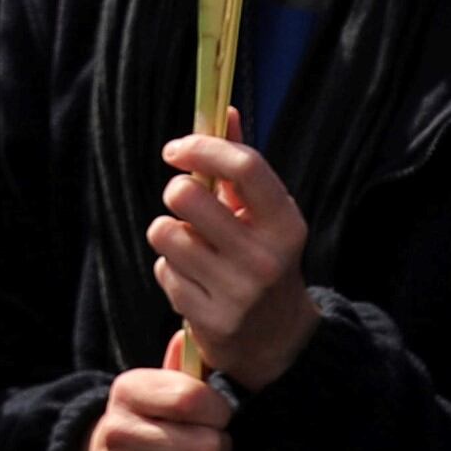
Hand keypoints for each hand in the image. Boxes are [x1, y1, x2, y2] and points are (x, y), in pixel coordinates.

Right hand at [85, 366, 232, 450]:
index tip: (217, 414)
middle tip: (211, 445)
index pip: (192, 399)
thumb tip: (190, 333)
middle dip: (220, 447)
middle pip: (209, 447)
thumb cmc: (146, 418)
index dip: (219, 410)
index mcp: (128, 391)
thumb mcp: (158, 386)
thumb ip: (182, 365)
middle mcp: (119, 432)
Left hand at [155, 117, 318, 388]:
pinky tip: (197, 283)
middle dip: (178, 195)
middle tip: (190, 209)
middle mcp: (267, 256)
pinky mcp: (211, 317)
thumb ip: (242, 166)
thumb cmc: (264, 260)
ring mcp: (239, 290)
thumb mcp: (265, 216)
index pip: (245, 167)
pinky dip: (171, 271)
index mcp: (287, 223)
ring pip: (164, 232)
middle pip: (185, 195)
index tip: (176, 149)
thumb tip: (223, 110)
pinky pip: (163, 270)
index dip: (202, 147)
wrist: (280, 340)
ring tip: (196, 251)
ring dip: (171, 236)